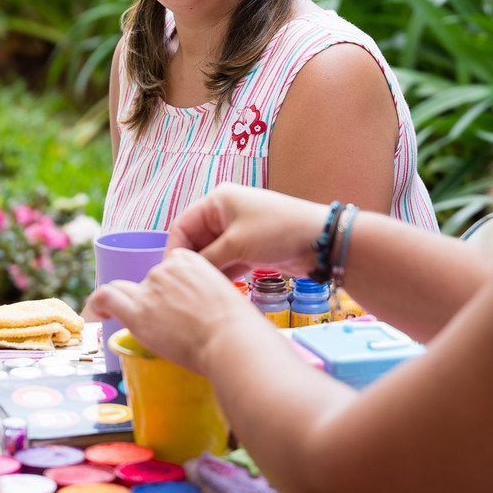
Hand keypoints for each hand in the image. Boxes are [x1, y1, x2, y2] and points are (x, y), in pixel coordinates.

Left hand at [82, 248, 260, 374]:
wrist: (232, 342)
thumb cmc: (238, 328)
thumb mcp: (226, 296)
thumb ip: (207, 295)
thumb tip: (201, 312)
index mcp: (189, 260)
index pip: (169, 268)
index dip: (168, 287)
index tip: (171, 303)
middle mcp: (165, 269)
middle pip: (149, 282)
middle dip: (154, 301)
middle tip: (168, 326)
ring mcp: (149, 289)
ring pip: (130, 293)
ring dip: (135, 308)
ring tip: (145, 329)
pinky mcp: (137, 312)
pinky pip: (106, 298)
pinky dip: (96, 304)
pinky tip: (94, 315)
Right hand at [167, 183, 330, 278]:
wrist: (320, 241)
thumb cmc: (277, 232)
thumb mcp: (236, 245)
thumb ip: (207, 259)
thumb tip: (186, 273)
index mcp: (217, 201)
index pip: (182, 225)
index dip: (174, 250)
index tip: (172, 275)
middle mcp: (225, 213)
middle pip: (196, 240)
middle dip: (192, 262)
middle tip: (186, 287)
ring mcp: (238, 231)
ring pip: (212, 253)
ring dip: (208, 270)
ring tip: (201, 291)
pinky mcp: (250, 247)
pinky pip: (227, 261)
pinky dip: (222, 273)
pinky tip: (217, 290)